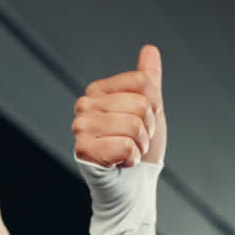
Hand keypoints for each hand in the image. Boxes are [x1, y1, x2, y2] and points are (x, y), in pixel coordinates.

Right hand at [74, 45, 166, 167]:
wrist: (135, 186)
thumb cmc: (140, 148)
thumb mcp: (150, 110)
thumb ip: (148, 80)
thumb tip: (150, 49)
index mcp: (98, 90)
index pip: (142, 82)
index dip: (153, 107)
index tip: (142, 123)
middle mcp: (84, 105)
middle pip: (140, 104)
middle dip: (147, 129)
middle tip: (135, 142)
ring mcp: (81, 127)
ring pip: (134, 125)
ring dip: (140, 146)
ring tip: (128, 152)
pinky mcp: (84, 150)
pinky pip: (125, 146)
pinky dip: (132, 159)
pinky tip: (120, 164)